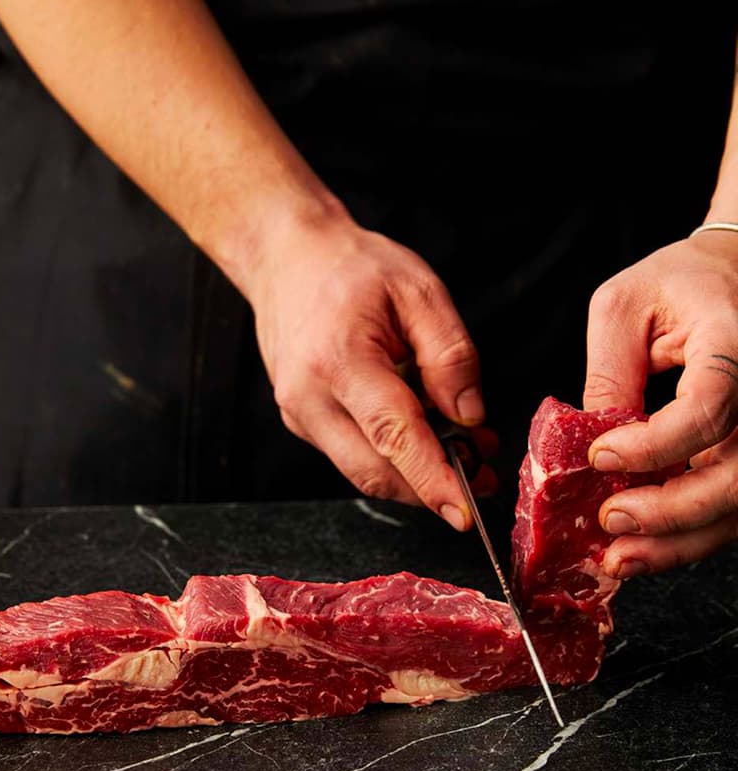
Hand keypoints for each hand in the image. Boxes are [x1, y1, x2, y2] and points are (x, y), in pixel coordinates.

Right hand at [245, 206, 496, 528]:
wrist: (286, 258)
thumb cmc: (352, 266)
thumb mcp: (419, 290)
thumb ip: (450, 355)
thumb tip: (470, 415)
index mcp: (339, 360)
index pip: (392, 436)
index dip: (432, 479)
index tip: (465, 512)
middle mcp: (309, 397)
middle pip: (376, 471)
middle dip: (433, 486)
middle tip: (484, 475)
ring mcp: (299, 415)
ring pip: (363, 471)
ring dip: (416, 475)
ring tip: (465, 450)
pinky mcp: (301, 421)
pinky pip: (352, 454)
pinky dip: (392, 456)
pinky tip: (424, 433)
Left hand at [583, 230, 737, 576]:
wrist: (732, 277)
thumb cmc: (677, 284)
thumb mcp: (623, 307)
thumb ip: (608, 373)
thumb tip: (587, 445)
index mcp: (736, 341)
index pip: (709, 407)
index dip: (654, 444)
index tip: (600, 455)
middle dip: (670, 511)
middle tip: (610, 520)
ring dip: (680, 541)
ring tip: (621, 557)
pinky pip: (733, 509)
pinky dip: (690, 536)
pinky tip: (647, 548)